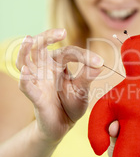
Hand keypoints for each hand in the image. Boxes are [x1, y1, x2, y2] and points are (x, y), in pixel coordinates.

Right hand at [16, 29, 102, 143]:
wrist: (64, 124)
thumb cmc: (72, 103)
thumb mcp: (82, 90)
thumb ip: (87, 77)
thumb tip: (99, 65)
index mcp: (58, 63)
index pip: (68, 52)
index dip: (84, 55)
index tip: (99, 61)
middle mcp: (45, 68)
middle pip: (40, 47)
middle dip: (47, 36)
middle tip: (61, 32)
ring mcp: (38, 81)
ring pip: (25, 61)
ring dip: (25, 50)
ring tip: (30, 39)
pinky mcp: (35, 96)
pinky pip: (26, 86)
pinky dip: (24, 79)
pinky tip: (26, 71)